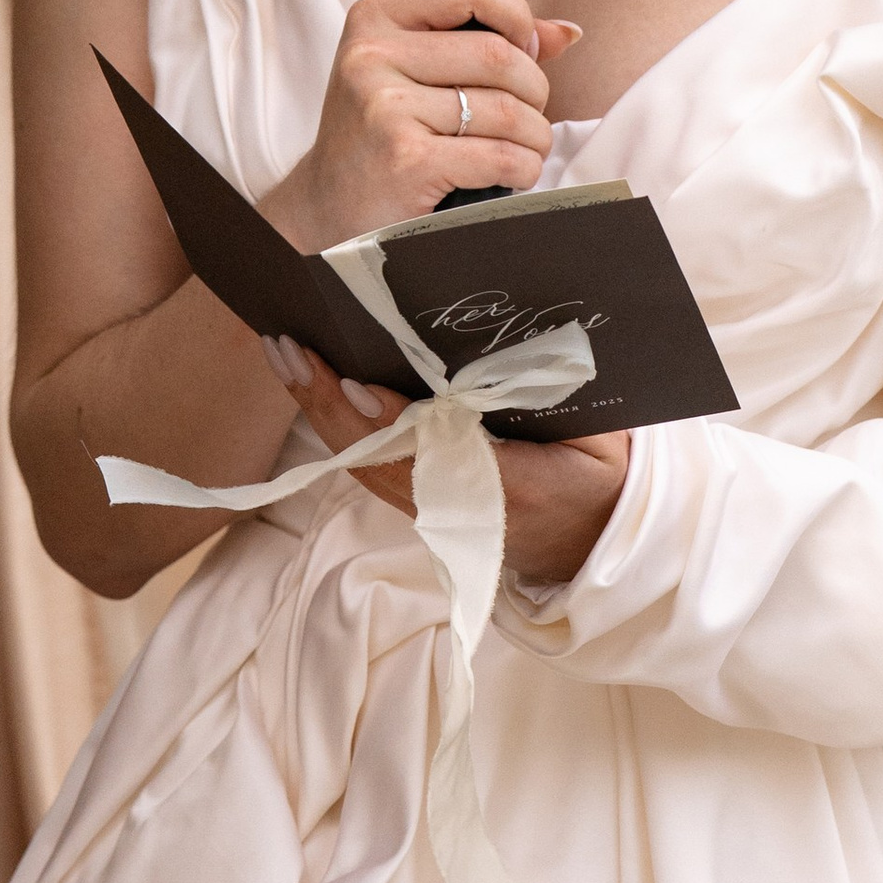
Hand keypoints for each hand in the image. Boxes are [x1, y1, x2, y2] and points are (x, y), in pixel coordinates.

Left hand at [263, 341, 628, 594]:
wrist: (586, 540)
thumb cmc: (595, 473)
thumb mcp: (599, 437)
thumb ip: (548, 395)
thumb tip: (502, 342)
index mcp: (518, 489)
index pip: (441, 456)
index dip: (392, 422)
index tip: (355, 382)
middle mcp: (462, 510)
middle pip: (380, 458)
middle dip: (329, 402)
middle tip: (291, 346)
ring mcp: (432, 511)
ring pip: (361, 462)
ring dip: (317, 407)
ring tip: (284, 349)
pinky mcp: (414, 502)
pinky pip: (365, 464)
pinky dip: (330, 421)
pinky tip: (306, 378)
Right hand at [265, 0, 584, 250]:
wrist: (328, 207)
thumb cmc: (379, 135)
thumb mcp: (411, 72)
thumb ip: (484, 41)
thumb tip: (565, 32)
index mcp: (375, 19)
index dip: (515, 13)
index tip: (524, 47)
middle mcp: (372, 56)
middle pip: (499, 54)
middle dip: (535, 89)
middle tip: (527, 114)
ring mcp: (385, 107)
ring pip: (507, 110)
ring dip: (534, 136)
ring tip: (523, 147)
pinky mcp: (406, 160)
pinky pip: (501, 155)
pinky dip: (523, 168)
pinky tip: (512, 173)